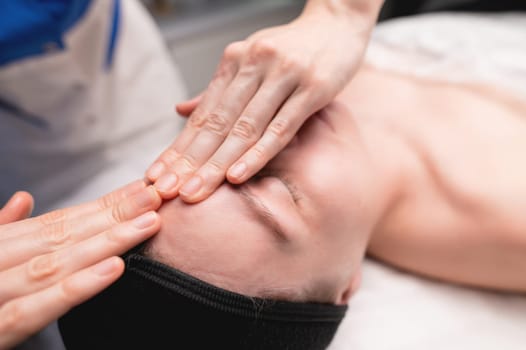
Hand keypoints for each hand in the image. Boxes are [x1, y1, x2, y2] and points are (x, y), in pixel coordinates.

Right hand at [0, 180, 161, 348]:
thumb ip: (0, 233)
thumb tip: (23, 200)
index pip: (58, 222)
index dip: (103, 205)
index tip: (141, 191)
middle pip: (63, 234)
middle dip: (114, 214)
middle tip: (158, 196)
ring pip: (54, 263)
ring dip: (105, 241)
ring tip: (147, 224)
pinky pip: (33, 309)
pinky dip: (74, 287)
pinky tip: (112, 269)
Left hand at [146, 7, 372, 201]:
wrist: (339, 21)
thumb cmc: (293, 48)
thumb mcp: (252, 61)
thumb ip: (220, 90)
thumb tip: (180, 111)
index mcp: (235, 60)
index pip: (202, 113)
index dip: (178, 147)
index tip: (158, 176)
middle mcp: (254, 64)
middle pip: (217, 123)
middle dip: (189, 162)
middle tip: (168, 192)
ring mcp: (284, 75)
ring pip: (244, 128)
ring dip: (217, 164)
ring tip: (195, 191)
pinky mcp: (313, 88)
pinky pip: (281, 127)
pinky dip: (257, 153)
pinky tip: (237, 175)